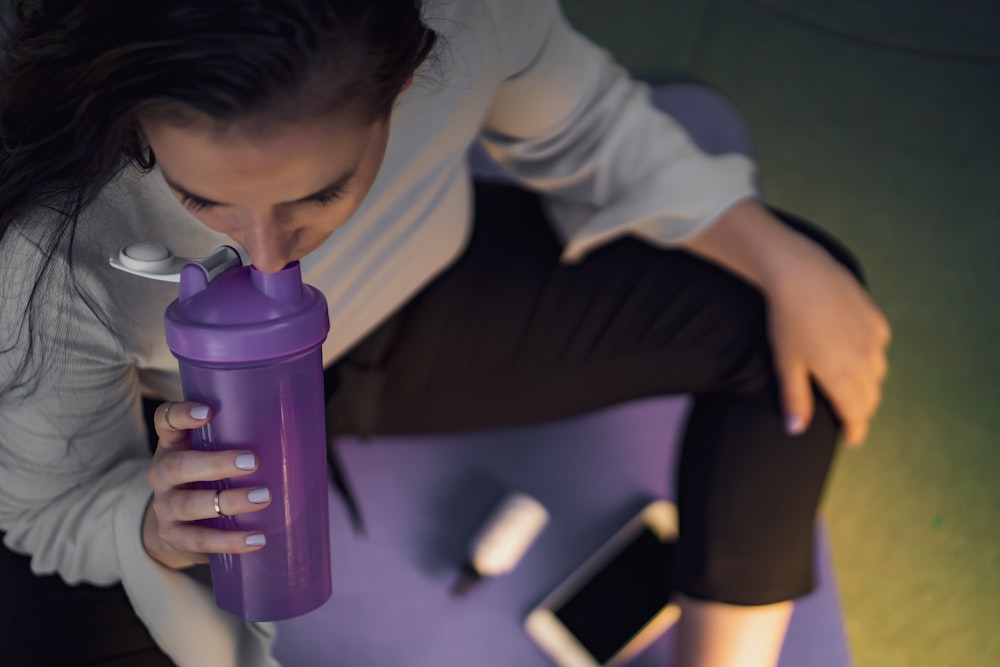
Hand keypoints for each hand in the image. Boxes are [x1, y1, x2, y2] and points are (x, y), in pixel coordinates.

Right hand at [143, 401, 271, 569]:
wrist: (177, 524)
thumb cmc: (207, 477)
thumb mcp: (213, 452)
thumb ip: (239, 438)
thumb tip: (298, 425)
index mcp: (173, 444)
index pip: (166, 420)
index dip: (181, 414)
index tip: (208, 412)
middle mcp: (161, 473)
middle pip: (177, 466)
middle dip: (216, 464)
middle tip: (251, 462)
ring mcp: (165, 507)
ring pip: (189, 505)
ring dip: (229, 502)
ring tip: (263, 498)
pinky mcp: (174, 537)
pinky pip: (199, 541)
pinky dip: (229, 541)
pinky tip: (256, 539)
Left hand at [765, 238, 890, 445]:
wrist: (800, 272)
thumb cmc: (787, 320)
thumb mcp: (786, 363)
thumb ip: (795, 398)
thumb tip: (796, 431)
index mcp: (842, 377)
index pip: (856, 415)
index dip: (855, 431)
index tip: (851, 440)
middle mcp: (864, 360)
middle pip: (870, 397)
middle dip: (861, 409)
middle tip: (849, 416)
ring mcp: (872, 337)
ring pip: (878, 372)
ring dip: (867, 384)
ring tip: (852, 387)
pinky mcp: (874, 316)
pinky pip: (878, 345)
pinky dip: (871, 355)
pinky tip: (858, 352)